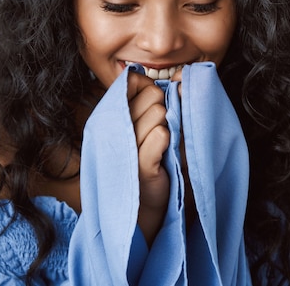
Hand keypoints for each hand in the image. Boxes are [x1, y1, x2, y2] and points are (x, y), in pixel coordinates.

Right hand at [126, 72, 169, 245]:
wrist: (141, 208)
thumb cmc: (148, 164)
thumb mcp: (147, 130)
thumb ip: (155, 104)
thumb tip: (178, 81)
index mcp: (111, 116)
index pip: (132, 82)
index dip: (150, 88)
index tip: (158, 102)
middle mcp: (113, 127)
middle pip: (151, 95)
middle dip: (163, 107)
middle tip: (162, 129)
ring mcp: (126, 146)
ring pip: (158, 113)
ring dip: (168, 125)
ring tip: (162, 143)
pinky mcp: (141, 166)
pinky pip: (160, 136)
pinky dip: (166, 138)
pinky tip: (164, 147)